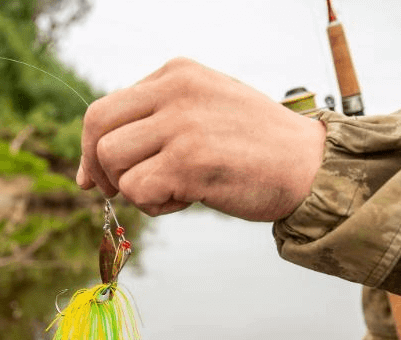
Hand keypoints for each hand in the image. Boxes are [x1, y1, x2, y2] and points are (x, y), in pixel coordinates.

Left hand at [76, 58, 325, 220]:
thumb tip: (97, 163)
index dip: (91, 147)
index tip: (93, 177)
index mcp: (177, 73)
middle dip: (98, 168)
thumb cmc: (257, 146)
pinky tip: (187, 200)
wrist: (309, 165)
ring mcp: (182, 124)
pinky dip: (155, 205)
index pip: (106, 107)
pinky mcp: (190, 161)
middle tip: (115, 192)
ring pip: (112, 161)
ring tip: (173, 191)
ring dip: (134, 189)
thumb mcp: (204, 110)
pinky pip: (138, 190)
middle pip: (97, 129)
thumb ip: (157, 121)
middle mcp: (175, 91)